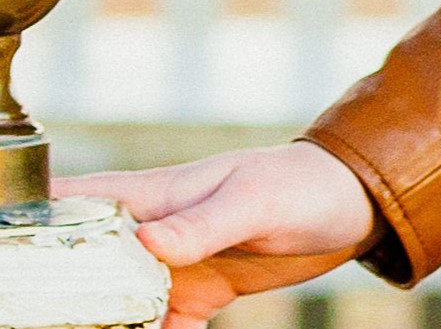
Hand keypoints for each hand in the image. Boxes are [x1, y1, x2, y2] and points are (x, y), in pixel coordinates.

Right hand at [68, 141, 378, 328]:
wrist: (353, 204)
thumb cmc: (304, 182)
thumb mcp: (256, 199)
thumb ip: (203, 222)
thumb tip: (148, 242)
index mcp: (158, 194)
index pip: (80, 199)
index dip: (40, 220)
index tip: (21, 253)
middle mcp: (155, 229)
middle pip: (87, 264)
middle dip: (69, 294)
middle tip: (61, 315)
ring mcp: (173, 264)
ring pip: (117, 302)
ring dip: (110, 322)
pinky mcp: (197, 295)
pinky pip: (158, 327)